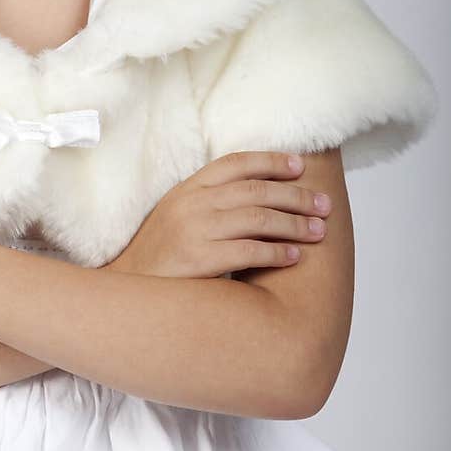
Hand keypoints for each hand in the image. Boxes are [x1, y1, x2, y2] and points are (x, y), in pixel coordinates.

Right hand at [106, 152, 330, 277]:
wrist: (127, 289)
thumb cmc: (160, 255)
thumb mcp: (178, 215)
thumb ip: (209, 201)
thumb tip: (258, 196)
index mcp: (187, 188)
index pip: (235, 163)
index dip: (270, 161)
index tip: (300, 165)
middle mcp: (191, 203)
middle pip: (255, 190)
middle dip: (295, 196)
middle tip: (323, 204)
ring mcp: (193, 230)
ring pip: (257, 218)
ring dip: (293, 223)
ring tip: (318, 231)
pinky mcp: (199, 260)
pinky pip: (248, 251)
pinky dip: (276, 252)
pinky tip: (294, 256)